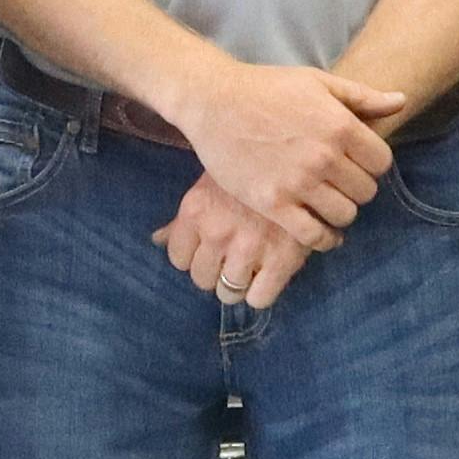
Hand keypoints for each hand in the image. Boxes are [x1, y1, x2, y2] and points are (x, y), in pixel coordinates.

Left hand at [154, 177, 318, 307]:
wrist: (301, 159)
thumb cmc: (251, 168)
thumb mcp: (211, 184)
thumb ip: (184, 217)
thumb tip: (157, 240)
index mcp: (195, 210)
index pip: (178, 258)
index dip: (195, 257)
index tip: (210, 250)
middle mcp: (216, 232)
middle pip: (201, 278)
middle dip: (216, 271)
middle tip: (233, 258)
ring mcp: (249, 248)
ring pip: (228, 292)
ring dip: (238, 283)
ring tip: (252, 266)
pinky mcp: (282, 259)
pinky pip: (259, 299)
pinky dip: (261, 293)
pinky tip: (268, 276)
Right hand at [175, 61, 412, 247]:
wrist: (213, 102)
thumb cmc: (266, 88)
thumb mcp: (317, 82)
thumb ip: (362, 96)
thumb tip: (401, 102)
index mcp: (340, 125)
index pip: (382, 163)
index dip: (372, 165)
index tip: (357, 164)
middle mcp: (324, 156)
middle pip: (366, 192)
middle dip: (357, 188)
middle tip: (339, 184)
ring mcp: (298, 183)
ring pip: (344, 215)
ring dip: (340, 212)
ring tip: (328, 203)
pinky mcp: (273, 203)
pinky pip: (313, 235)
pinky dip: (324, 239)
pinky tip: (322, 232)